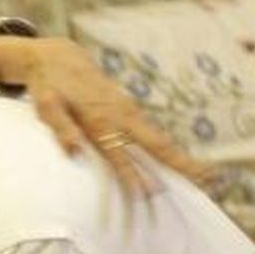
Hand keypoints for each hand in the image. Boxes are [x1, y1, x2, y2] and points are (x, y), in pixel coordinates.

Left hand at [0, 36, 210, 194]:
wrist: (61, 58)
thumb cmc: (50, 86)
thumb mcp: (47, 106)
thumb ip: (60, 128)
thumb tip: (73, 151)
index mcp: (99, 120)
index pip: (119, 155)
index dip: (133, 176)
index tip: (151, 195)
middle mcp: (121, 116)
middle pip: (156, 144)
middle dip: (181, 163)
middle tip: (207, 180)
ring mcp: (128, 111)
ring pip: (158, 139)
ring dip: (181, 157)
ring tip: (205, 177)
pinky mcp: (129, 109)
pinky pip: (152, 133)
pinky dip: (168, 148)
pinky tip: (179, 162)